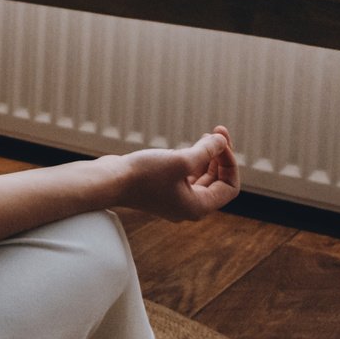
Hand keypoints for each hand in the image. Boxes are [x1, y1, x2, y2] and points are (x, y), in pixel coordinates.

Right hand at [118, 125, 239, 221]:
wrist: (109, 181)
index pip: (229, 187)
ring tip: (206, 136)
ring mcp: (174, 199)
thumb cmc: (143, 175)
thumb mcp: (180, 160)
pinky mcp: (162, 189)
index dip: (230, 162)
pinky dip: (192, 160)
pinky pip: (186, 175)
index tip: (221, 142)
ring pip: (202, 177)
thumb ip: (206, 151)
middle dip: (220, 156)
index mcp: (198, 206)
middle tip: (217, 132)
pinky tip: (188, 146)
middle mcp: (188, 206)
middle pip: (217, 181)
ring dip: (207, 156)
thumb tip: (222, 141)